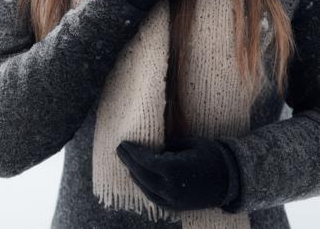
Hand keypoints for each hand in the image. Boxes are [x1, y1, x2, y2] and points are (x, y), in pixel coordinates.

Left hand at [116, 136, 237, 211]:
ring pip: (146, 189)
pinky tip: (140, 178)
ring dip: (134, 175)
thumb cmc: (211, 155)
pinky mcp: (177, 208)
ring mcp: (173, 201)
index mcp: (173, 170)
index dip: (132, 152)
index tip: (123, 143)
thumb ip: (168, 146)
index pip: (145, 161)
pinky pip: (154, 198)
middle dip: (129, 162)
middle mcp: (170, 188)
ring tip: (127, 163)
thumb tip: (151, 146)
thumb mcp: (188, 143)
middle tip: (120, 150)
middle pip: (141, 175)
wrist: (232, 180)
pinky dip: (144, 187)